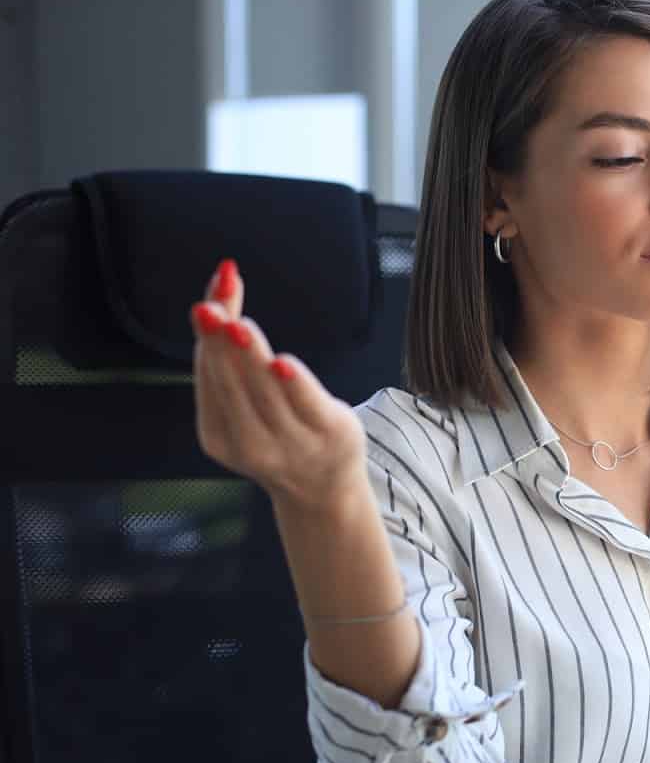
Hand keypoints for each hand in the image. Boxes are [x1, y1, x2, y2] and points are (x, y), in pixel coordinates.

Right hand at [190, 259, 367, 511]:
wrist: (323, 489)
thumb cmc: (279, 428)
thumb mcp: (249, 392)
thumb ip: (232, 345)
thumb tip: (226, 272)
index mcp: (218, 435)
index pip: (211, 378)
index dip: (208, 339)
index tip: (208, 301)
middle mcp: (249, 443)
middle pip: (233, 383)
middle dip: (222, 344)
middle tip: (213, 309)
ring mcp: (290, 443)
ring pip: (265, 392)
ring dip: (250, 357)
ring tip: (238, 326)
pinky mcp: (329, 435)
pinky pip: (307, 407)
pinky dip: (292, 385)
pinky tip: (282, 363)